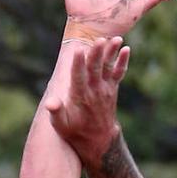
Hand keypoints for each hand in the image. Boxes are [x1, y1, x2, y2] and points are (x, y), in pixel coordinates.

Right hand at [46, 37, 128, 161]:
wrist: (97, 139)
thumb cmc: (74, 130)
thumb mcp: (60, 124)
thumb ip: (55, 112)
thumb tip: (50, 103)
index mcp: (79, 96)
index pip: (78, 77)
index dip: (78, 64)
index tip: (78, 50)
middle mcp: (94, 91)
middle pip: (95, 69)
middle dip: (97, 54)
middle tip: (99, 39)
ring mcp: (105, 89)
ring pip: (108, 68)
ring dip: (112, 53)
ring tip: (117, 39)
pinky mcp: (112, 88)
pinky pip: (119, 73)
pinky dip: (123, 62)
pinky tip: (126, 49)